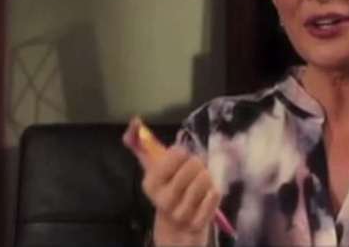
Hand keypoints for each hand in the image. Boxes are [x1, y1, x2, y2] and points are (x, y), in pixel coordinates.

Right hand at [123, 118, 218, 246]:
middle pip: (194, 166)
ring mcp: (180, 213)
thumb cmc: (167, 188)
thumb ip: (143, 144)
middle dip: (198, 165)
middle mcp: (163, 199)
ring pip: (205, 181)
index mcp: (151, 183)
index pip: (176, 155)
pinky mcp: (197, 223)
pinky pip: (214, 197)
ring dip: (207, 179)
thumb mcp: (154, 168)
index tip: (181, 158)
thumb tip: (134, 121)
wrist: (175, 226)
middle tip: (194, 171)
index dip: (182, 153)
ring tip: (201, 183)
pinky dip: (214, 194)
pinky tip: (207, 196)